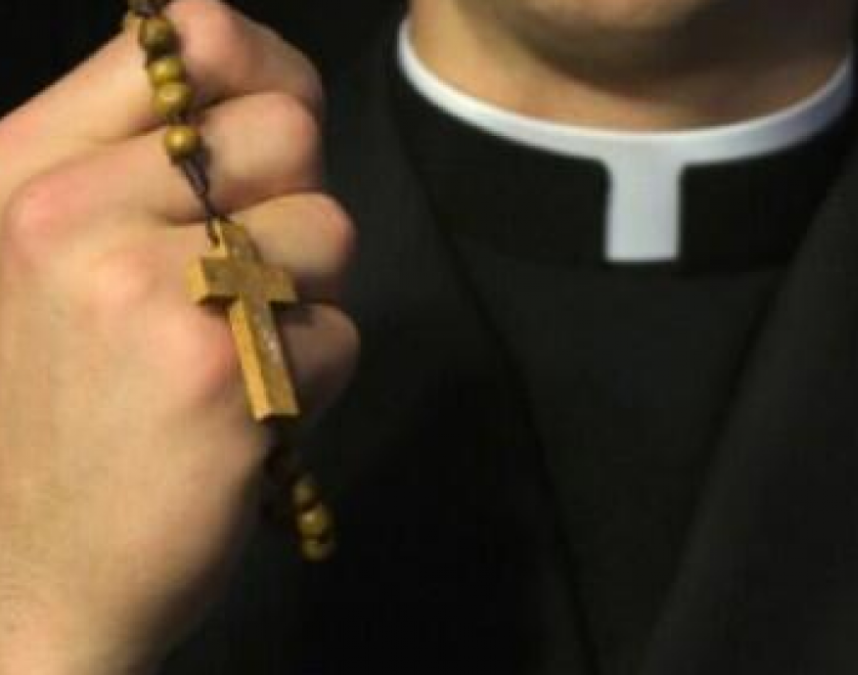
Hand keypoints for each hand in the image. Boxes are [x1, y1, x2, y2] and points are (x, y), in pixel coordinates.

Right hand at [0, 2, 357, 672]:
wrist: (27, 577)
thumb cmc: (48, 410)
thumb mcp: (48, 258)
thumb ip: (135, 159)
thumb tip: (239, 54)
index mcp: (25, 168)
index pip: (185, 40)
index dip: (260, 71)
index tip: (268, 123)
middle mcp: (70, 212)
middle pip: (289, 136)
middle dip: (289, 211)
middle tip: (234, 288)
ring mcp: (144, 288)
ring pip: (329, 232)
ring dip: (305, 300)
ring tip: (230, 357)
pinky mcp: (220, 370)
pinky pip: (339, 333)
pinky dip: (313, 380)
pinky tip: (242, 419)